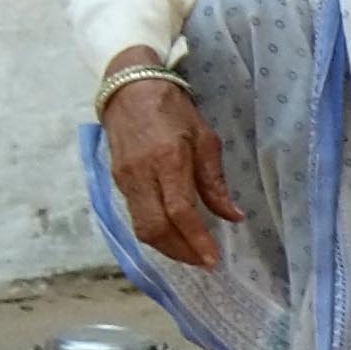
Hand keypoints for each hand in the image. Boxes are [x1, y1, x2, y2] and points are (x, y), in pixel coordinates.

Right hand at [99, 69, 241, 270]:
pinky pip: (134, 216)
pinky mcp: (117, 180)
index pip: (180, 211)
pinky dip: (154, 231)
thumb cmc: (173, 110)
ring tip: (190, 253)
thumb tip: (233, 217)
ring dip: (166, 247)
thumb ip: (215, 182)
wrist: (129, 87)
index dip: (196, 240)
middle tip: (203, 262)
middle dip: (180, 252)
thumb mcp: (205, 139)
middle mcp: (142, 173)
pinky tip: (172, 234)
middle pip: (155, 228)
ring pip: (141, 227)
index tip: (212, 259)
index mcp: (168, 160)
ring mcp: (124, 178)